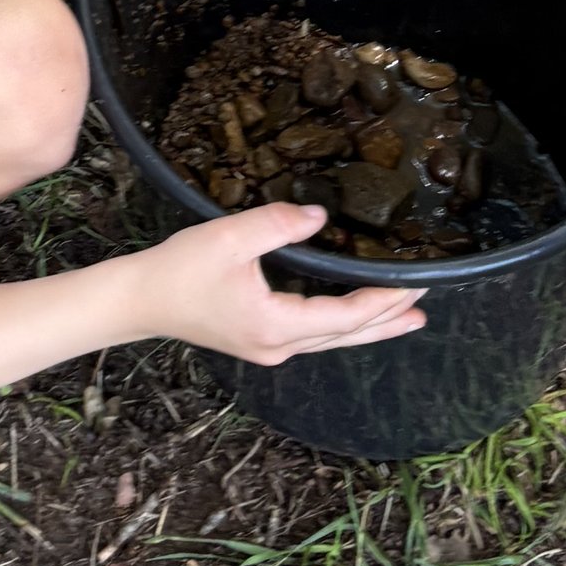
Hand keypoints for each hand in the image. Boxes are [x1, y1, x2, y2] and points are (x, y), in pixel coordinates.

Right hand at [141, 202, 426, 364]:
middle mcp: (278, 346)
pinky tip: (350, 316)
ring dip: (369, 327)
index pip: (346, 317)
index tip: (415, 284)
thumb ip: (278, 224)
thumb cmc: (179, 270)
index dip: (383, 301)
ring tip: (406, 317)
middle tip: (427, 304)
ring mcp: (268, 348)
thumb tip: (320, 217)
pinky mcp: (258, 341)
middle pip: (347, 337)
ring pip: (332, 340)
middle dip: (388, 320)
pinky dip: (342, 325)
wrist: (139, 300)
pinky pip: (314, 336)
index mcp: (276, 325)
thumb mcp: (229, 238)